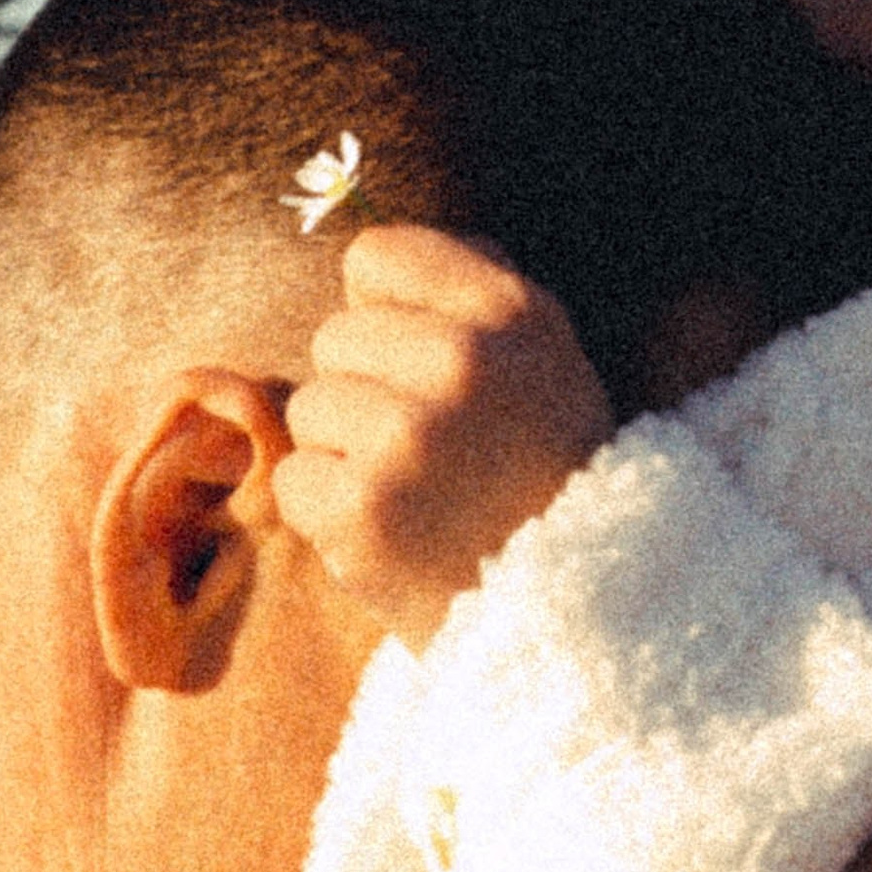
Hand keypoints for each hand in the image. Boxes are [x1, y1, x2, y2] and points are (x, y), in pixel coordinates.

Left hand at [278, 227, 613, 651]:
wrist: (576, 615)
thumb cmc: (547, 479)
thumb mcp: (548, 359)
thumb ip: (472, 291)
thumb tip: (368, 260)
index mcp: (512, 311)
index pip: (376, 256)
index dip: (382, 311)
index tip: (420, 365)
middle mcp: (464, 362)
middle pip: (335, 337)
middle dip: (365, 391)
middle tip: (430, 453)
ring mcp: (409, 437)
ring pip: (309, 409)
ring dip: (345, 455)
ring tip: (416, 497)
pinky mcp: (362, 509)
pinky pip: (295, 480)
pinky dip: (327, 515)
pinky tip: (392, 536)